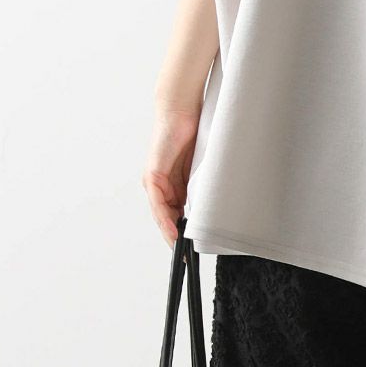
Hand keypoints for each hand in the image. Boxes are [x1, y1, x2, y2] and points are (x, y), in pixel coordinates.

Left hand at [142, 106, 199, 243]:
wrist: (183, 110)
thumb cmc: (195, 132)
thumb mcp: (202, 167)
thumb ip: (202, 185)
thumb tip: (213, 206)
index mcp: (174, 183)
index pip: (177, 213)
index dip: (183, 231)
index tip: (191, 249)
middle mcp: (161, 184)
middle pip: (168, 218)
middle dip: (177, 238)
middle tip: (187, 256)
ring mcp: (155, 180)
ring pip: (162, 214)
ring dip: (170, 232)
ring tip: (180, 249)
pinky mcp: (152, 175)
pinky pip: (158, 203)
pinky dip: (165, 218)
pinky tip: (173, 230)